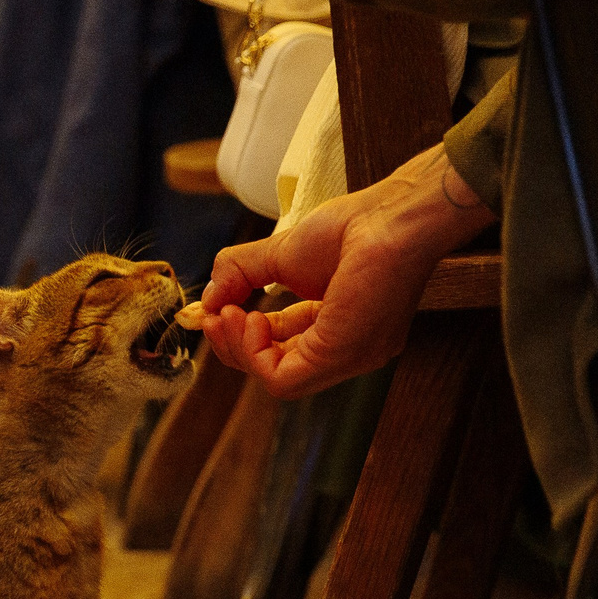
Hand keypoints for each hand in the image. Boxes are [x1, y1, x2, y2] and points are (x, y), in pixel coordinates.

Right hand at [197, 146, 493, 397]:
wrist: (391, 217)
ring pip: (277, 381)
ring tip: (229, 314)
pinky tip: (251, 319)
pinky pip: (283, 379)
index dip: (242, 333)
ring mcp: (346, 358)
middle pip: (275, 369)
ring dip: (240, 349)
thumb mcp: (280, 252)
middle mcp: (345, 350)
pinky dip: (254, 354)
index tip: (217, 308)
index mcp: (336, 327)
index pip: (280, 348)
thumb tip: (206, 299)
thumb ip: (240, 274)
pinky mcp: (341, 357)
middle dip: (234, 345)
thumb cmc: (355, 226)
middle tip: (215, 315)